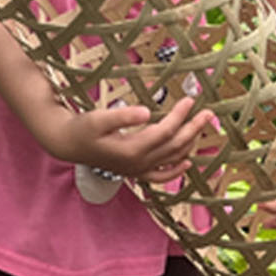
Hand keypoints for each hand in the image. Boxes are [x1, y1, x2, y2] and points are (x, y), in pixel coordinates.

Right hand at [47, 93, 212, 182]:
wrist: (67, 144)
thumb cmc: (81, 128)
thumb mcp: (98, 118)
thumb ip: (122, 115)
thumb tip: (147, 111)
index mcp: (132, 149)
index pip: (165, 130)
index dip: (180, 115)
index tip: (190, 99)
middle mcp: (139, 163)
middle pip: (175, 145)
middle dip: (193, 128)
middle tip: (207, 113)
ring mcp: (138, 169)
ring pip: (172, 159)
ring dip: (189, 144)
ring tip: (200, 128)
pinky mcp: (134, 171)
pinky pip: (161, 176)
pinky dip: (176, 170)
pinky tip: (187, 163)